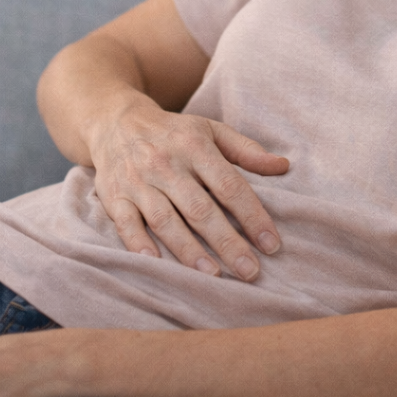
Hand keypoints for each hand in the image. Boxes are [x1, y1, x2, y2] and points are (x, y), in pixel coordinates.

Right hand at [89, 98, 288, 281]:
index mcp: (195, 146)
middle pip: (200, 209)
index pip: (230, 185)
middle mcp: (166, 163)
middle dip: (227, 242)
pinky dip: (140, 245)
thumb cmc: (174, 132)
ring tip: (214, 276)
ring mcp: (138, 181)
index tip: (272, 244)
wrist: (117, 121)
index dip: (252, 216)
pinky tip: (159, 266)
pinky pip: (126, 223)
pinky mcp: (114, 195)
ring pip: (166, 220)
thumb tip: (283, 166)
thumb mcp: (211, 130)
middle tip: (251, 272)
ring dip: (189, 250)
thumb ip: (246, 150)